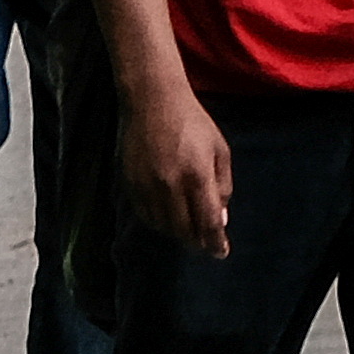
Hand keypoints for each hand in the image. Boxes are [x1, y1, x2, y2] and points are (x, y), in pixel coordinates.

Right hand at [123, 74, 232, 255]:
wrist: (153, 101)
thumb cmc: (193, 123)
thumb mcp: (220, 150)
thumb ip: (223, 186)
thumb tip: (221, 219)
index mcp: (198, 176)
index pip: (208, 222)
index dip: (216, 243)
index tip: (221, 253)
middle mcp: (171, 186)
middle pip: (184, 230)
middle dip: (198, 241)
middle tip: (206, 244)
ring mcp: (147, 187)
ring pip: (163, 226)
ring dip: (178, 233)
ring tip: (189, 231)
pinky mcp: (130, 184)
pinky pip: (145, 215)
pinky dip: (159, 222)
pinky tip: (168, 218)